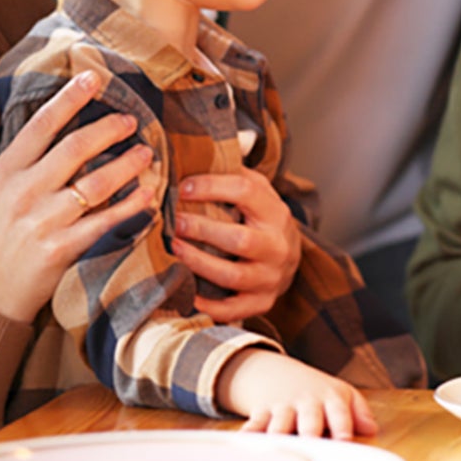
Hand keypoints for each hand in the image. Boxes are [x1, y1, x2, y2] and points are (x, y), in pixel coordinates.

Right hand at [0, 72, 154, 323]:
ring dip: (126, 165)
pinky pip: (103, 222)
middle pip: (74, 149)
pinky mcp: (62, 249)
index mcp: (4, 174)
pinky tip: (149, 193)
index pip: (40, 126)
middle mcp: (23, 194)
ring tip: (146, 152)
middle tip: (131, 119)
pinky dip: (130, 208)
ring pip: (94, 185)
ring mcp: (43, 222)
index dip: (68, 99)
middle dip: (108, 128)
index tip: (94, 77)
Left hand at [173, 169, 300, 321]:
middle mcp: (278, 245)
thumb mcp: (257, 192)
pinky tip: (186, 291)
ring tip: (173, 251)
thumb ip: (234, 174)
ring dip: (198, 264)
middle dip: (202, 229)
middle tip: (172, 222)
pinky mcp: (262, 302)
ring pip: (232, 276)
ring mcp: (271, 277)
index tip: (184, 186)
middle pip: (239, 239)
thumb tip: (197, 150)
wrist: (288, 256)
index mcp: (276, 211)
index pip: (246, 192)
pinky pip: (233, 309)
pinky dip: (208, 303)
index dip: (212, 187)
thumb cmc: (261, 219)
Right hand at [218, 348, 377, 438]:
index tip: (344, 442)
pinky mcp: (261, 413)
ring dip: (279, 437)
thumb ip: (358, 412)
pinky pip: (253, 425)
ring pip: (280, 425)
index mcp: (331, 398)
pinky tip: (245, 445)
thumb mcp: (341, 394)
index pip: (340, 413)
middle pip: (309, 421)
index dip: (342, 427)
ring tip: (279, 452)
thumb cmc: (317, 392)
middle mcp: (307, 403)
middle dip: (310, 435)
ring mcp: (283, 407)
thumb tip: (372, 429)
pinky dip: (248, 435)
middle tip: (311, 450)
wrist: (279, 374)